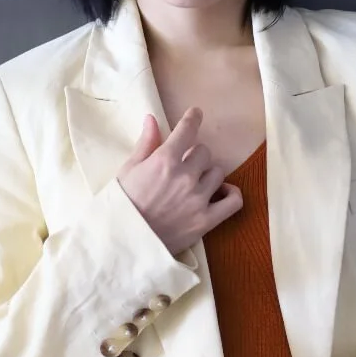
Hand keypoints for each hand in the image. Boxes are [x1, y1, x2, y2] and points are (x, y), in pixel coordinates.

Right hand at [117, 108, 243, 256]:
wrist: (122, 242)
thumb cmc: (122, 205)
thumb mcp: (128, 170)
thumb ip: (145, 144)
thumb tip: (152, 119)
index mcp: (164, 160)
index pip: (187, 130)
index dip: (193, 118)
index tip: (196, 114)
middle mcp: (185, 176)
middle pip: (204, 152)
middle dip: (194, 156)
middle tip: (184, 166)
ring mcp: (198, 199)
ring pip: (217, 173)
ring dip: (207, 175)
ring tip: (195, 183)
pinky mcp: (206, 220)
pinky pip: (233, 201)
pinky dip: (231, 194)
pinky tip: (221, 192)